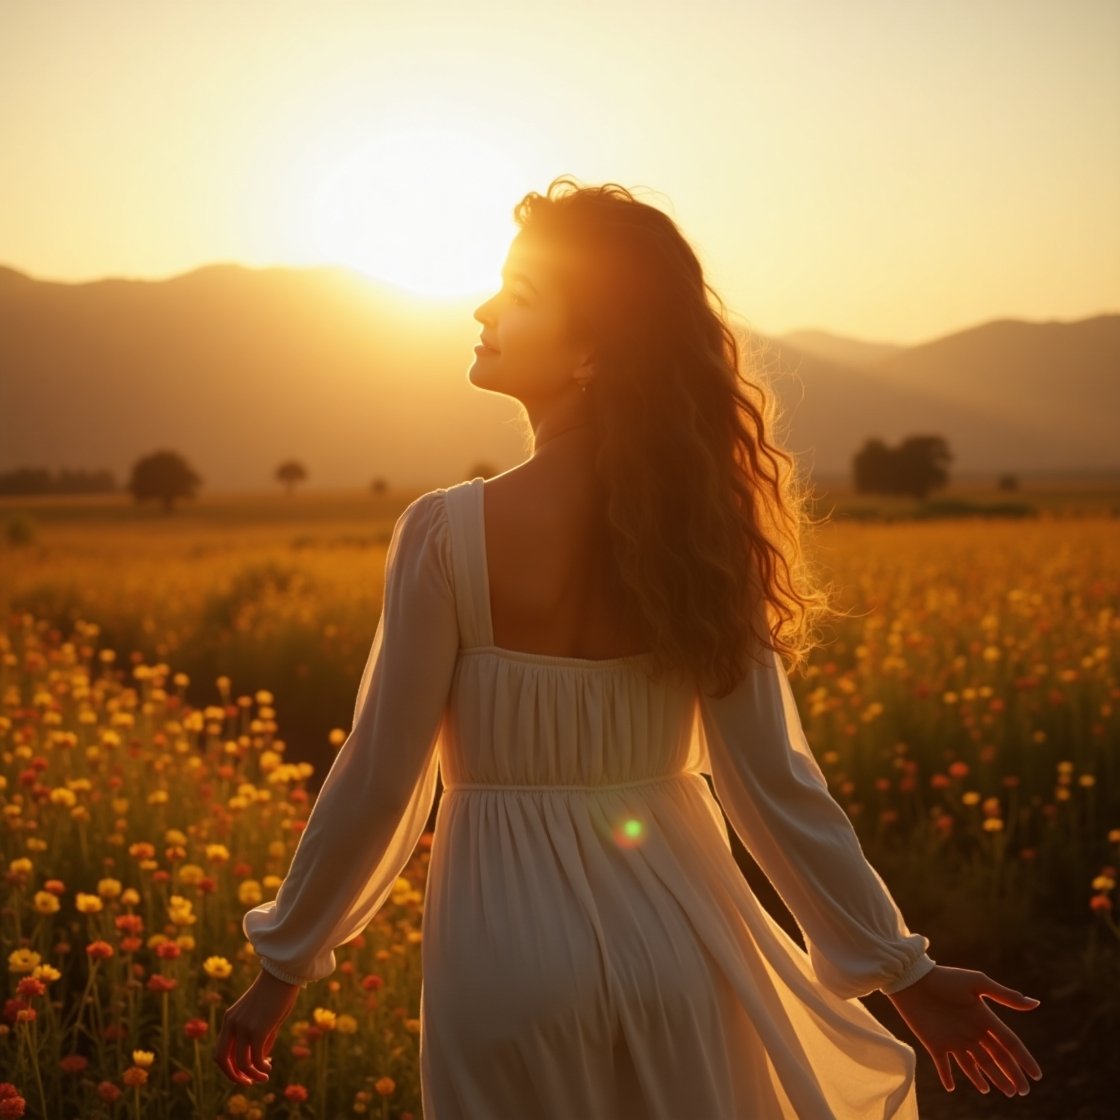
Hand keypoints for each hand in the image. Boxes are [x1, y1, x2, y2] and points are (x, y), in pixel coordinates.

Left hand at [213, 967, 300, 1085]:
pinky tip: (269, 1068)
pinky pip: (255, 1059)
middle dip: (234, 1076)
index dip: (229, 1067)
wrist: (284, 973)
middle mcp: (232, 1023)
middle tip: (248, 1082)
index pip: (220, 1051)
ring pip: (241, 1063)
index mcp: (229, 1018)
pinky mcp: (258, 1030)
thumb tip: (260, 1059)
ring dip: (252, 1076)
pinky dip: (261, 1068)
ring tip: (264, 1077)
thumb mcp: (263, 1016)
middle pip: (222, 1061)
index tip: (245, 1071)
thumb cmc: (277, 992)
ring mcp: (243, 1027)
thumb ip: (259, 1036)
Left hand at [885, 964, 1042, 1096]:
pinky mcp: (935, 1044)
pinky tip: (951, 1088)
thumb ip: (1004, 995)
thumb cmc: (944, 979)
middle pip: (995, 1058)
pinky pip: (943, 1065)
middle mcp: (971, 1032)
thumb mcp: (977, 983)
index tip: (1036, 1076)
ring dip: (987, 1079)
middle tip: (1021, 1092)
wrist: (910, 979)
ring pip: (975, 1065)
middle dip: (1010, 1075)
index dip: (1023, 1059)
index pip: (1009, 1044)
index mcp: (984, 1018)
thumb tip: (1035, 1003)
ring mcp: (953, 1039)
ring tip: (1001, 1092)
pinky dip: (947, 1077)